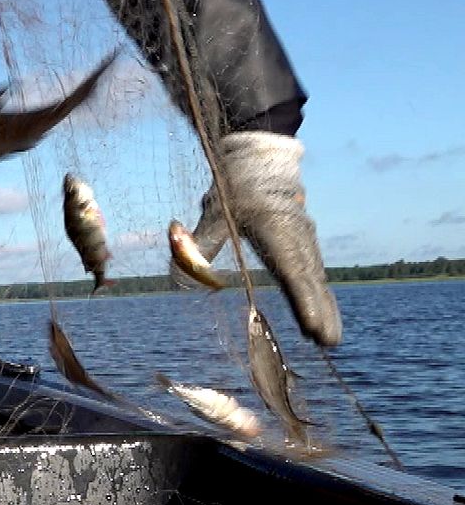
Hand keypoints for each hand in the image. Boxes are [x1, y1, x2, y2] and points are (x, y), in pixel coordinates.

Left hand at [171, 132, 341, 346]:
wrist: (259, 160)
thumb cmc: (233, 189)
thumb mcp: (211, 214)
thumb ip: (194, 239)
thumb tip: (173, 242)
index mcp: (276, 231)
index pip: (293, 272)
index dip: (304, 301)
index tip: (312, 326)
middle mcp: (296, 237)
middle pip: (312, 281)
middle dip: (321, 312)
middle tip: (328, 343)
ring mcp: (305, 239)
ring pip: (319, 278)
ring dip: (326, 308)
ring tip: (331, 340)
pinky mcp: (305, 241)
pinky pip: (316, 272)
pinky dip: (322, 295)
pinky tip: (326, 316)